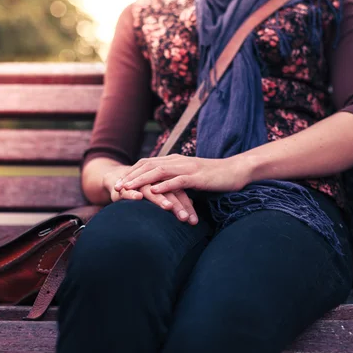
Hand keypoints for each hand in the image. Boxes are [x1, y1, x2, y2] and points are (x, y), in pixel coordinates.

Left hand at [114, 154, 246, 194]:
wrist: (236, 171)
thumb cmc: (214, 177)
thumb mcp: (191, 177)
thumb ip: (176, 180)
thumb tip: (163, 190)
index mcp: (175, 160)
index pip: (147, 163)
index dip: (132, 172)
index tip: (119, 182)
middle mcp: (178, 161)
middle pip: (148, 165)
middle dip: (130, 176)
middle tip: (116, 187)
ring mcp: (187, 168)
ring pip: (158, 172)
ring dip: (141, 180)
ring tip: (128, 188)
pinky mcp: (197, 177)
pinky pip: (177, 181)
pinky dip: (164, 186)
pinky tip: (154, 192)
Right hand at [119, 185, 197, 224]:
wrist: (120, 178)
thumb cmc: (145, 189)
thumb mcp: (161, 194)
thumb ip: (176, 199)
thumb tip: (191, 207)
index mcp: (165, 181)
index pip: (179, 194)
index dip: (187, 207)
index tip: (194, 222)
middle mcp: (153, 181)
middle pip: (168, 192)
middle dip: (177, 205)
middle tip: (184, 218)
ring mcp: (138, 182)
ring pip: (150, 190)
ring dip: (159, 198)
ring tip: (168, 207)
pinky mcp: (124, 185)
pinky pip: (128, 190)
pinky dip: (132, 193)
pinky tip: (138, 197)